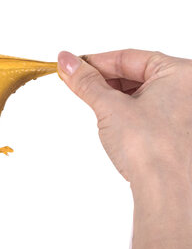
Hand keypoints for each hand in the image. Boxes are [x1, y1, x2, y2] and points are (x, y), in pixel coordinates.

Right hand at [57, 49, 191, 198]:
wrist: (169, 191)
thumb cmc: (153, 150)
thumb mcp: (110, 107)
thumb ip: (86, 82)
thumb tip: (68, 63)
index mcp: (182, 73)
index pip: (128, 57)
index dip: (95, 62)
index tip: (73, 66)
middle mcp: (189, 90)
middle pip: (136, 73)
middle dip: (104, 80)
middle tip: (78, 84)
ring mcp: (186, 112)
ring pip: (142, 92)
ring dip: (115, 96)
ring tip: (94, 105)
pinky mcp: (179, 131)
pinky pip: (149, 110)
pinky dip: (128, 111)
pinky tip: (113, 121)